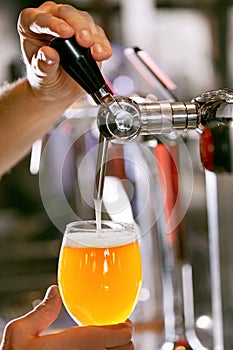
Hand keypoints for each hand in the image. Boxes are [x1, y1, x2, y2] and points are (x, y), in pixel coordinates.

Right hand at [0, 285, 133, 349]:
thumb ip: (41, 311)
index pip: (119, 335)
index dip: (124, 326)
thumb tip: (56, 291)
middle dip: (122, 337)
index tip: (121, 320)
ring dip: (118, 349)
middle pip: (125, 348)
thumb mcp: (19, 333)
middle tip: (114, 328)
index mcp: (77, 345)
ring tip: (107, 342)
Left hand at [17, 1, 111, 103]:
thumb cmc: (46, 79)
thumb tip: (48, 54)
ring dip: (93, 36)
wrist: (59, 90)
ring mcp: (72, 25)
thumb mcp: (42, 77)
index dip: (53, 24)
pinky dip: (102, 45)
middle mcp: (52, 20)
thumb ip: (43, 66)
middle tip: (85, 40)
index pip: (41, 19)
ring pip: (85, 21)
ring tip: (96, 52)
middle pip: (66, 13)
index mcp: (31, 26)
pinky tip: (102, 55)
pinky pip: (98, 35)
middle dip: (78, 26)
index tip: (65, 33)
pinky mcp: (89, 34)